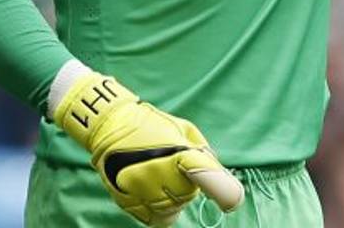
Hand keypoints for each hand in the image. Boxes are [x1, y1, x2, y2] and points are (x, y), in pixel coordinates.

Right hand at [53, 72, 244, 225]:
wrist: (110, 125)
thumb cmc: (153, 125)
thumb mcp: (183, 129)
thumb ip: (204, 154)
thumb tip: (218, 176)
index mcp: (179, 153)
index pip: (206, 175)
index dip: (222, 189)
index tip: (232, 199)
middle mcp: (160, 174)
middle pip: (188, 197)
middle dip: (187, 186)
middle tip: (174, 169)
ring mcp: (141, 190)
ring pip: (171, 212)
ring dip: (173, 200)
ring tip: (162, 180)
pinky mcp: (126, 200)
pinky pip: (152, 219)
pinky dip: (157, 210)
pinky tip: (152, 193)